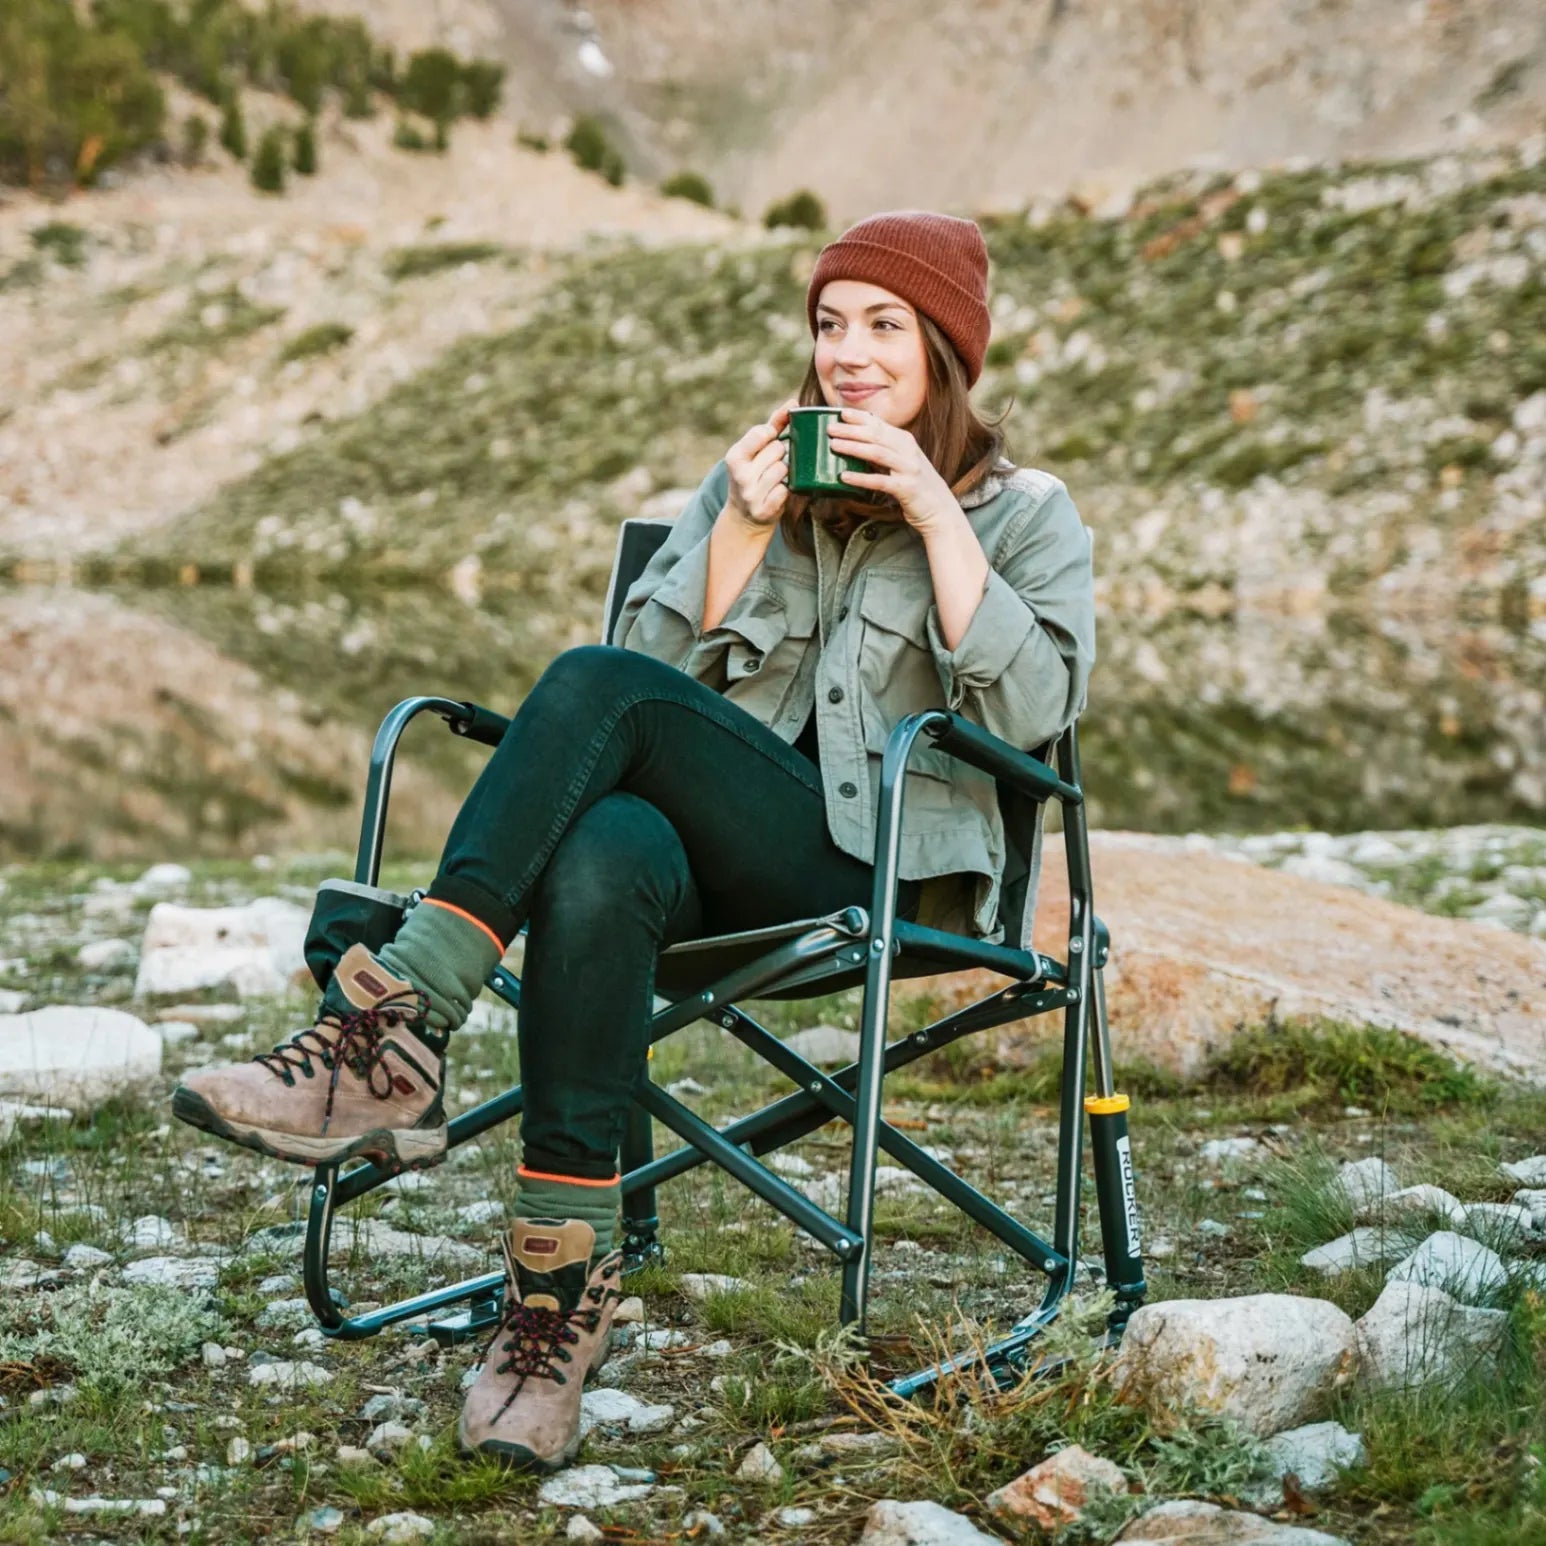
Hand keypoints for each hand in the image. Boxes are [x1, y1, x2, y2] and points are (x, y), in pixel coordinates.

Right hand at [723, 397, 799, 529]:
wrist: (745, 517)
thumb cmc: (753, 474)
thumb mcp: (755, 451)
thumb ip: (773, 426)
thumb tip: (793, 402)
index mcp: (734, 457)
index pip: (763, 432)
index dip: (772, 435)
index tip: (769, 442)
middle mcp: (740, 475)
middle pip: (778, 450)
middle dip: (780, 455)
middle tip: (771, 464)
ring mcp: (752, 494)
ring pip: (784, 469)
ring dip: (786, 472)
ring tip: (776, 478)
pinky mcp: (764, 510)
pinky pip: (787, 490)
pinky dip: (787, 490)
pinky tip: (778, 492)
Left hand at [825, 409, 961, 533]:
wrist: (940, 510)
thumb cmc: (917, 486)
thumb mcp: (903, 462)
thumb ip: (885, 451)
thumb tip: (858, 444)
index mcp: (906, 442)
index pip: (880, 424)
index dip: (860, 417)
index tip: (840, 412)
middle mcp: (908, 451)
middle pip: (876, 435)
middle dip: (851, 430)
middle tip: (830, 428)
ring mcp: (908, 469)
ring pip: (877, 453)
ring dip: (854, 447)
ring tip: (834, 445)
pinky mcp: (906, 489)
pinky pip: (880, 481)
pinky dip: (860, 478)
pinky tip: (844, 477)